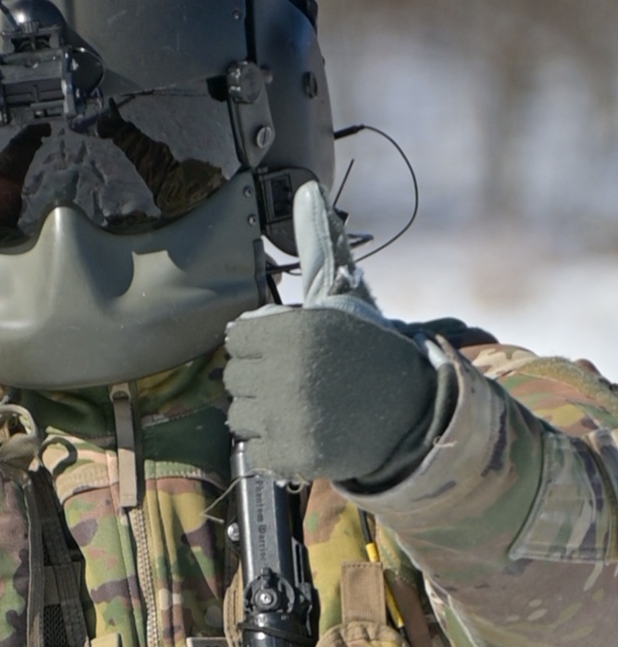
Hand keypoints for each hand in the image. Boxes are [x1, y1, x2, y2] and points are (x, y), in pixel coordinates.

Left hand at [224, 182, 447, 487]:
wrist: (411, 411)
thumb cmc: (368, 351)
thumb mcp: (345, 296)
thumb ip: (318, 248)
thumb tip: (308, 190)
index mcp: (297, 329)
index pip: (236, 339)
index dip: (260, 345)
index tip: (288, 350)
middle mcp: (291, 373)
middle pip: (234, 379)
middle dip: (262, 380)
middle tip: (301, 381)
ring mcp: (292, 418)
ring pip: (240, 418)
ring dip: (264, 416)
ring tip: (302, 408)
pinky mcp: (296, 456)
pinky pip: (255, 454)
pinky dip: (275, 450)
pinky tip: (304, 435)